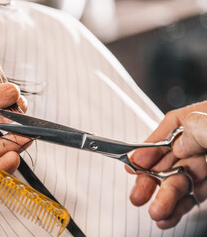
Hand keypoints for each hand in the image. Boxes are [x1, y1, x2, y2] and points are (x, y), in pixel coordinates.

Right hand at [128, 101, 206, 228]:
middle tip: (138, 194)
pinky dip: (179, 208)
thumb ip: (197, 130)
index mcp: (205, 118)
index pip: (171, 128)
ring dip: (164, 198)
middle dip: (151, 179)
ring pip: (180, 181)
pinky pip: (193, 196)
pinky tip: (167, 216)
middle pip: (170, 158)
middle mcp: (205, 141)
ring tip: (154, 212)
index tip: (133, 162)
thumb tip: (177, 144)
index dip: (149, 146)